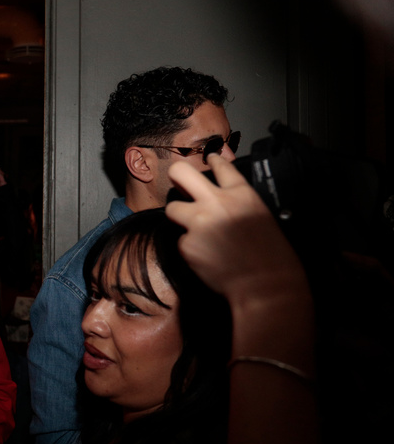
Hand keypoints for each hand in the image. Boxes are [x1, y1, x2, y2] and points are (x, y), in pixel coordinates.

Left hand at [164, 155, 304, 302]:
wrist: (265, 284)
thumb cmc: (271, 254)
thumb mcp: (260, 215)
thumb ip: (237, 202)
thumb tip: (219, 197)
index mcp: (241, 193)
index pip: (220, 165)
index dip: (212, 161)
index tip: (207, 159)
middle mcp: (216, 202)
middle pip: (181, 172)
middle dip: (177, 175)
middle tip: (178, 182)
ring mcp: (198, 223)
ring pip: (172, 208)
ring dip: (180, 216)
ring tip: (195, 228)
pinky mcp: (187, 244)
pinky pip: (181, 240)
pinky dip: (190, 247)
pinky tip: (206, 255)